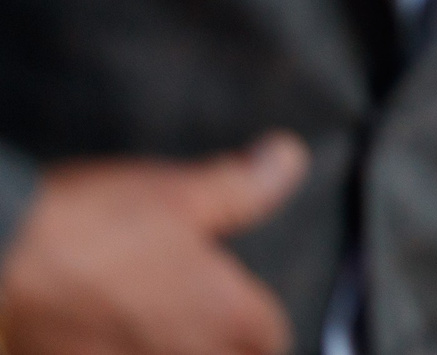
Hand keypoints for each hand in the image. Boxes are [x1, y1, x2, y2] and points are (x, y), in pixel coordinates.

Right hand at [0, 132, 306, 354]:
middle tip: (204, 322)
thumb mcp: (180, 193)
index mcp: (225, 315)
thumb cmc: (90, 226)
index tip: (242, 306)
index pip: (270, 335)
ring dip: (174, 352)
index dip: (258, 319)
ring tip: (157, 333)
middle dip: (224, 345)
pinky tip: (107, 341)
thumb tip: (288, 158)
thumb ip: (244, 186)